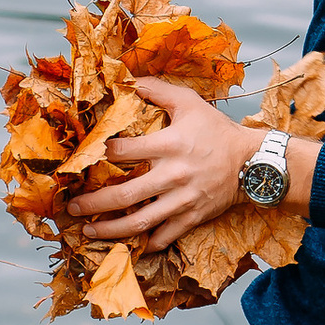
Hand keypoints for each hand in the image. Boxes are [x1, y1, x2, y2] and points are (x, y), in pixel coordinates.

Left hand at [67, 77, 305, 248]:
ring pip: (140, 221)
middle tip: (72, 206)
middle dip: (93, 203)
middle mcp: (172, 175)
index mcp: (169, 145)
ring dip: (110, 230)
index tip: (83, 160)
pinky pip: (165, 236)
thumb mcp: (190, 102)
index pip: (124, 151)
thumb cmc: (217, 131)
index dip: (100, 154)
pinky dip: (146, 244)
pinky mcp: (192, 217)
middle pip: (124, 195)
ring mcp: (182, 200)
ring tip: (88, 231)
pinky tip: (129, 245)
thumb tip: (128, 79)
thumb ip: (157, 90)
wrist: (252, 162)